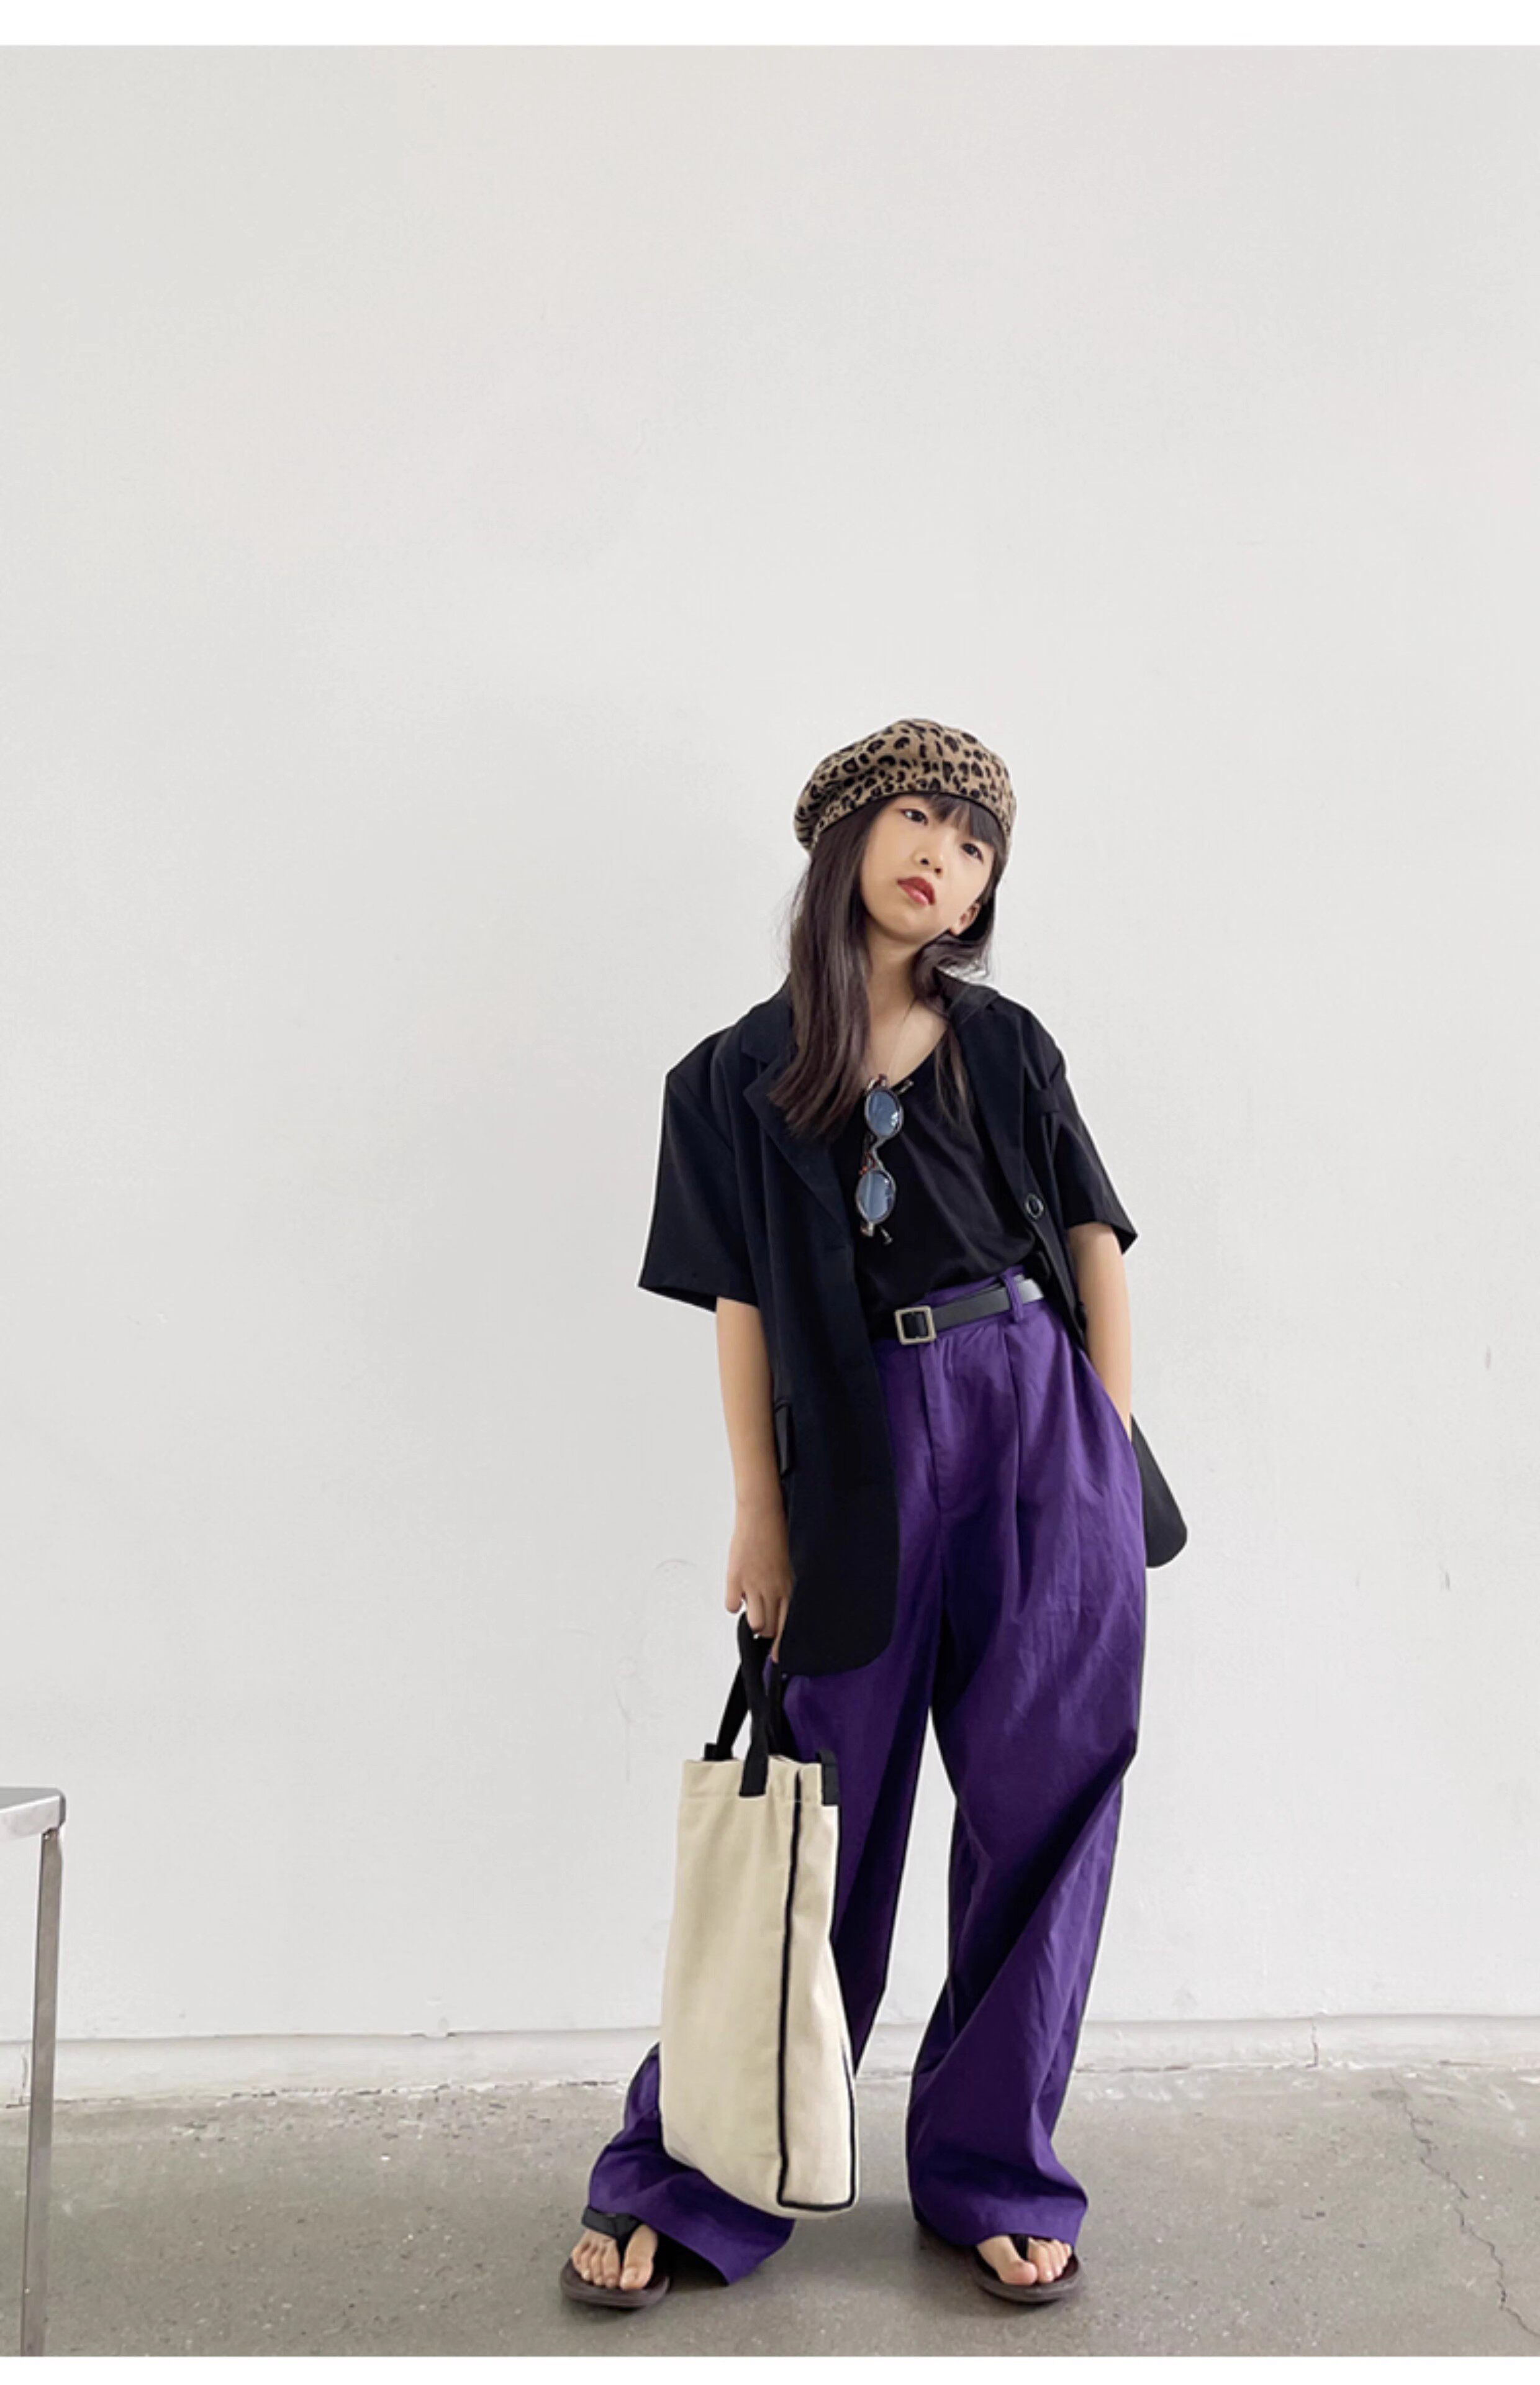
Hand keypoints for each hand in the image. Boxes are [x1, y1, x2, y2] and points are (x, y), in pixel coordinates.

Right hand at [726, 1493, 793, 1661]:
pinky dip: (734, 1602)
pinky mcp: (735, 1578)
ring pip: (753, 1622)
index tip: (780, 1657)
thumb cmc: (780, 1532)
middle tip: (765, 1617)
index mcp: (790, 1586)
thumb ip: (790, 1585)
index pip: (788, 1627)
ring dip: (752, 1618)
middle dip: (767, 1629)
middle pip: (769, 1628)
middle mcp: (773, 1589)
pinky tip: (739, 1592)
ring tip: (753, 1606)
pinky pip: (731, 1605)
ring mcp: (753, 1585)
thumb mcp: (794, 1562)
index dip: (783, 1646)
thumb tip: (788, 1605)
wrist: (762, 1511)